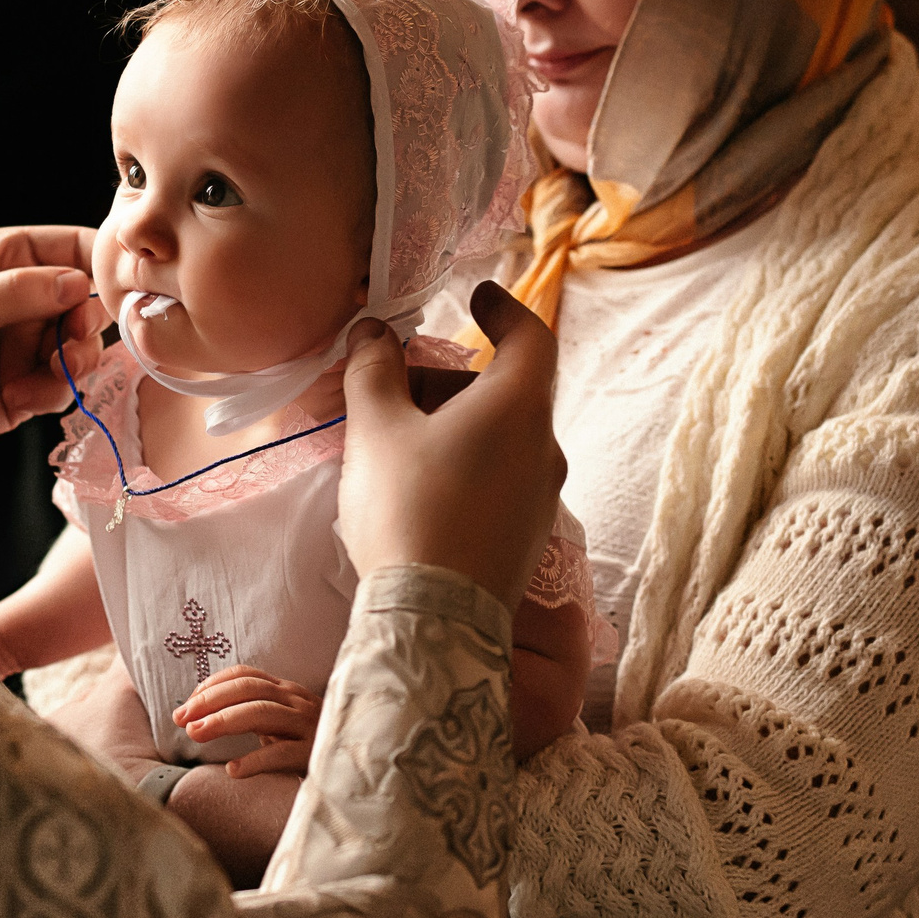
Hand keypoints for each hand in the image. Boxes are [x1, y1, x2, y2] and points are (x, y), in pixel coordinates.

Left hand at [0, 226, 109, 449]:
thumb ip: (19, 292)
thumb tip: (80, 282)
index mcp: (5, 259)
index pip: (72, 248)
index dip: (101, 264)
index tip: (121, 286)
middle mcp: (22, 300)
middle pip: (87, 303)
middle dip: (88, 323)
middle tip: (70, 341)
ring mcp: (23, 345)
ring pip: (80, 348)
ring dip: (75, 362)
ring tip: (52, 373)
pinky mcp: (21, 389)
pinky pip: (59, 388)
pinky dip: (51, 393)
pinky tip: (18, 396)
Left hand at [175, 665, 322, 777]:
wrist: (357, 768)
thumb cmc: (311, 746)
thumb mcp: (282, 724)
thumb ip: (252, 714)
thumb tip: (201, 718)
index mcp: (287, 692)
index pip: (245, 674)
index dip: (212, 685)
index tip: (187, 704)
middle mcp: (297, 702)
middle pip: (248, 689)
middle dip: (210, 701)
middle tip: (181, 719)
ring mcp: (308, 726)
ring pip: (262, 713)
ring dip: (224, 721)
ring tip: (196, 734)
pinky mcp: (316, 753)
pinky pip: (282, 754)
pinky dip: (255, 761)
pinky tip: (233, 771)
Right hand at [338, 281, 565, 608]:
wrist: (434, 620)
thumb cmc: (407, 509)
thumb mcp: (376, 430)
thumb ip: (374, 370)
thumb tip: (373, 331)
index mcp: (519, 408)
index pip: (532, 337)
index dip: (505, 309)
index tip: (477, 296)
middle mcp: (545, 448)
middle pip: (505, 392)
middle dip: (449, 381)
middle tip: (394, 389)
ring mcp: (542, 498)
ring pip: (500, 439)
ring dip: (454, 426)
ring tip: (394, 446)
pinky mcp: (527, 538)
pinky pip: (499, 479)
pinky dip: (464, 464)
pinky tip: (416, 491)